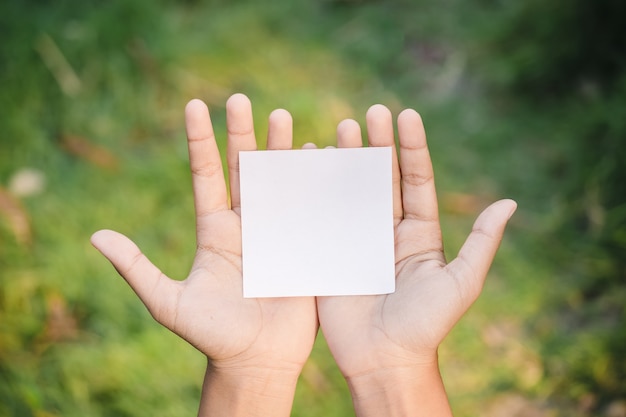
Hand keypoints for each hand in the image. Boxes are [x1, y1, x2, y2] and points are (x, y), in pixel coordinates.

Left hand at [91, 94, 317, 416]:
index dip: (200, 141)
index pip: (206, 175)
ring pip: (279, 181)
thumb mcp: (168, 302)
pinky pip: (310, 207)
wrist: (255, 361)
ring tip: (281, 116)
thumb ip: (137, 268)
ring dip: (281, 149)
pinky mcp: (303, 245)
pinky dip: (315, 180)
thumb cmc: (210, 336)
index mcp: (215, 230)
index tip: (194, 105)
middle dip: (242, 133)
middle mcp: (246, 224)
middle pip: (244, 169)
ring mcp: (277, 232)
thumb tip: (96, 236)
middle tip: (241, 98)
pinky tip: (320, 153)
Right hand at [317, 105, 516, 416]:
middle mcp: (387, 231)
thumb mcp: (461, 283)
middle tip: (370, 113)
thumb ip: (482, 243)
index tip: (406, 114)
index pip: (416, 180)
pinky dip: (315, 189)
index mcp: (419, 233)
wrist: (385, 361)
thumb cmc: (426, 327)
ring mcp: (356, 240)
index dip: (412, 147)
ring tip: (340, 129)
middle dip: (376, 145)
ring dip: (346, 160)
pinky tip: (308, 163)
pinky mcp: (331, 254)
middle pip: (382, 179)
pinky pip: (323, 216)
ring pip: (350, 191)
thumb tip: (510, 202)